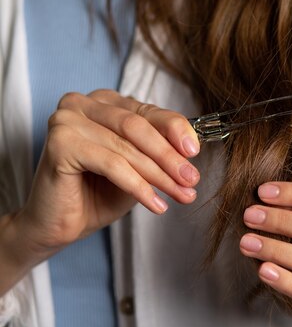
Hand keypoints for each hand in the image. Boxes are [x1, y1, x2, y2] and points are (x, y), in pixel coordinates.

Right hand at [17, 89, 200, 255]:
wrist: (59, 225)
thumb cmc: (99, 193)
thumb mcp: (140, 166)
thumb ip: (161, 149)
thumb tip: (194, 146)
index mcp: (105, 101)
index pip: (149, 111)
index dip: (177, 131)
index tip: (196, 153)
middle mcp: (83, 103)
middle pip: (139, 127)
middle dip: (171, 157)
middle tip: (192, 179)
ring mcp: (67, 120)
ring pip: (128, 147)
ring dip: (160, 175)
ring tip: (182, 195)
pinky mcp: (60, 143)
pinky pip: (112, 164)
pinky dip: (138, 185)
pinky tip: (156, 204)